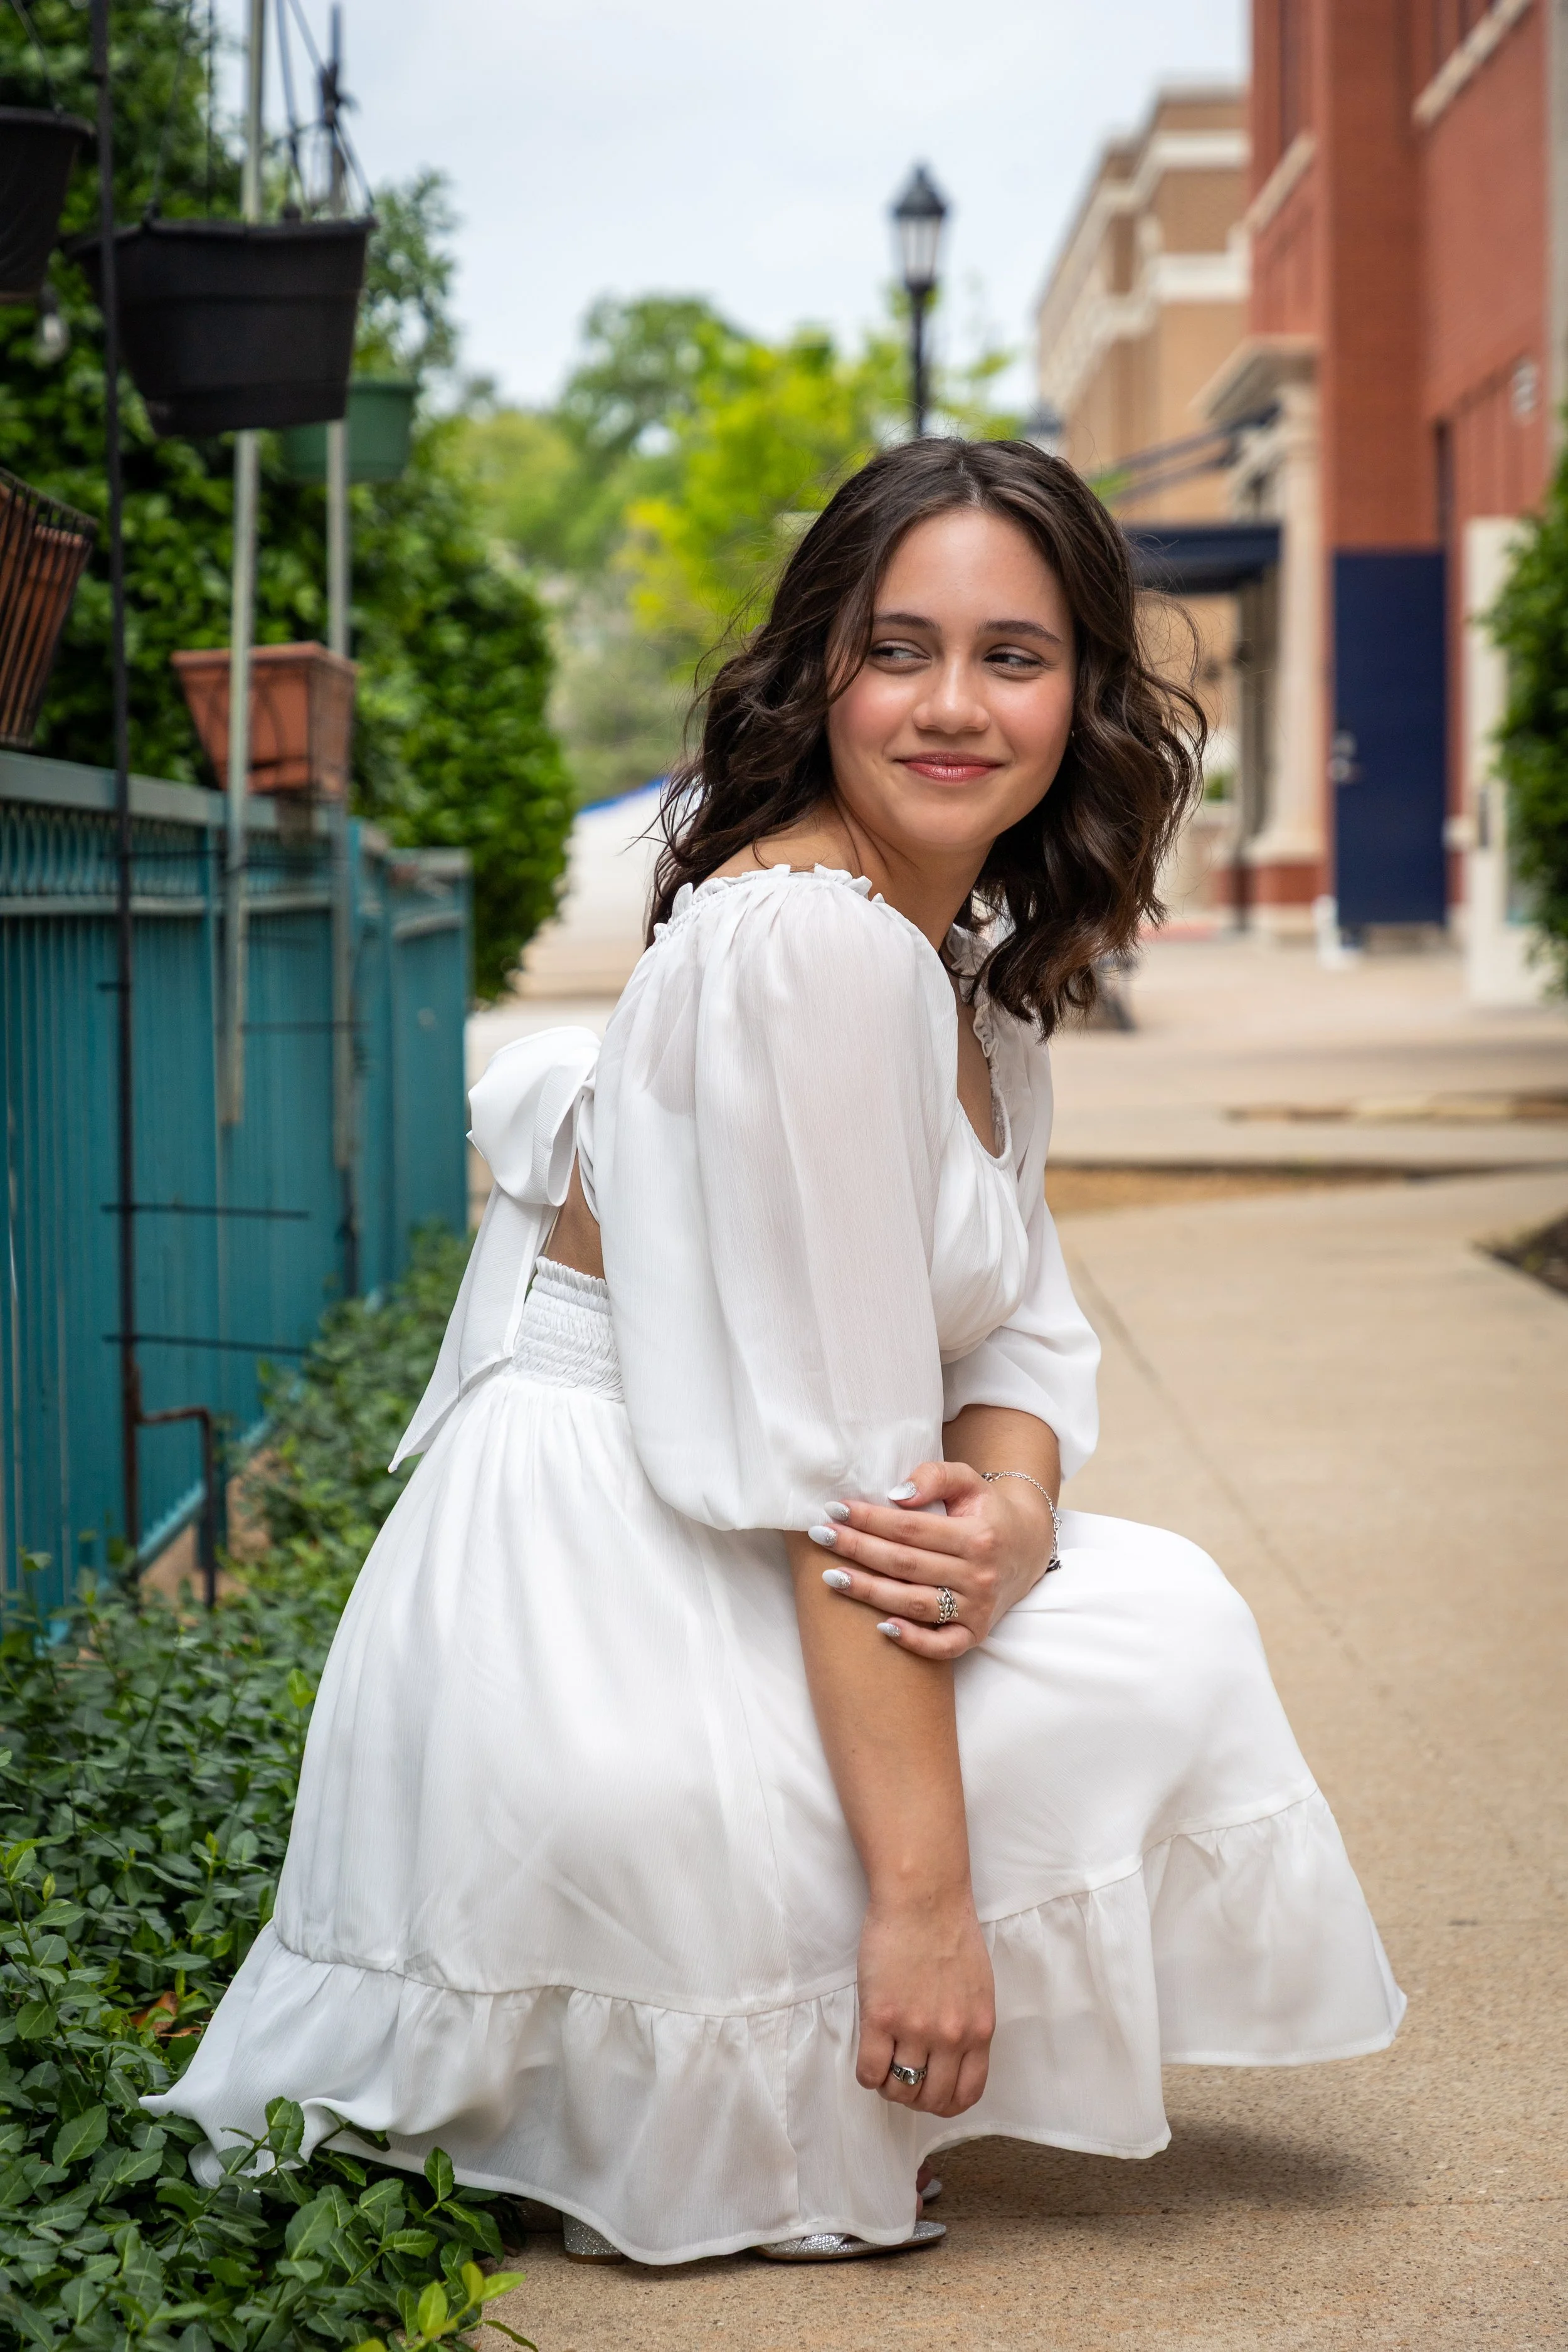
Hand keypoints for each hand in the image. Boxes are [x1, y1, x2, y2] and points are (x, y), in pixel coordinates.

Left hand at [809, 1459, 1055, 1656]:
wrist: (1028, 1547)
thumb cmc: (987, 1511)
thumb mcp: (969, 1481)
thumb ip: (935, 1477)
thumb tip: (895, 1495)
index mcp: (977, 1536)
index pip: (910, 1529)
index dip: (869, 1519)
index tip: (834, 1509)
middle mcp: (979, 1575)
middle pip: (905, 1565)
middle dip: (857, 1550)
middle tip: (821, 1536)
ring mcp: (978, 1609)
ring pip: (914, 1604)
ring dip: (869, 1592)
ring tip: (831, 1577)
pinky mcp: (977, 1633)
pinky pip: (942, 1646)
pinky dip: (913, 1640)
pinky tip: (881, 1626)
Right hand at [857, 1889, 994, 2117]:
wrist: (923, 1897)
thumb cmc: (949, 1931)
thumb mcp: (977, 1987)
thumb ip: (969, 2024)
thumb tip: (952, 2056)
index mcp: (979, 2030)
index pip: (967, 2093)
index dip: (945, 2102)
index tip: (931, 2091)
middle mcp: (951, 2036)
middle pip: (931, 2098)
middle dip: (915, 2097)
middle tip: (902, 2079)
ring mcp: (915, 2028)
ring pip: (900, 2089)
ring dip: (889, 2086)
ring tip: (884, 2065)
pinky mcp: (881, 2016)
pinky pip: (870, 2071)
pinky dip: (868, 2074)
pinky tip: (868, 2055)